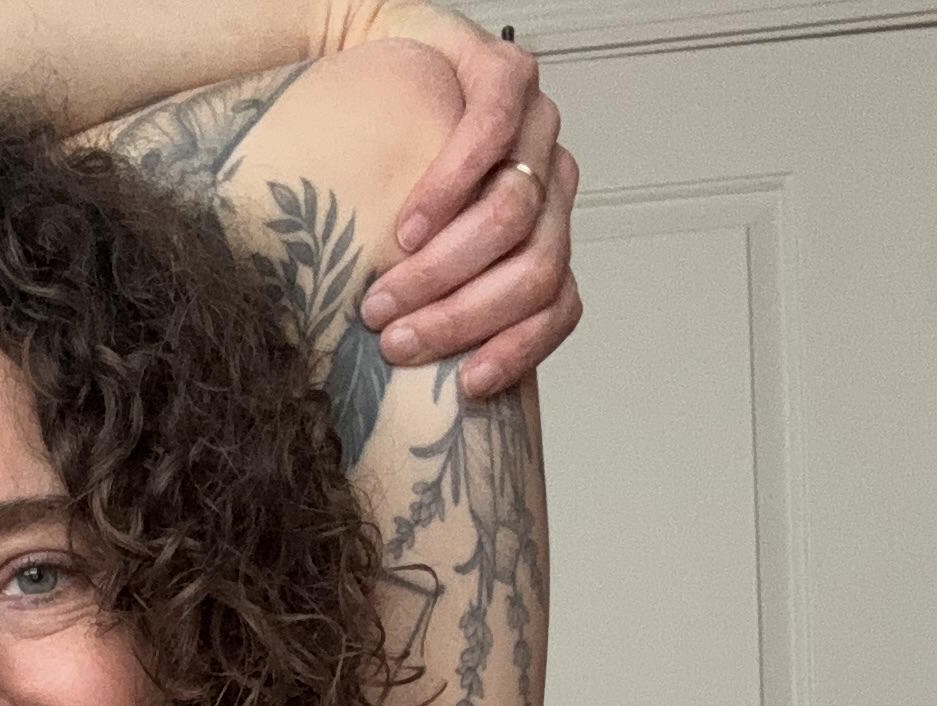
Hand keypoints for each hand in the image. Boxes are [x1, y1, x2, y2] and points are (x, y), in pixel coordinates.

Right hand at [356, 5, 579, 395]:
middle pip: (535, 269)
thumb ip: (443, 303)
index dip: (519, 351)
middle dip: (461, 317)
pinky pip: (492, 134)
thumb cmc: (392, 178)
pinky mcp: (507, 74)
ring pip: (515, 214)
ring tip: (383, 294)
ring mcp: (537, 127)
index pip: (560, 306)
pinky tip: (408, 227)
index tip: (465, 386)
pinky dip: (448, 190)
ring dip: (443, 268)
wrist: (375, 77)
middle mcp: (552, 183)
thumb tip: (424, 400)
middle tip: (394, 341)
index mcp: (545, 234)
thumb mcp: (423, 258)